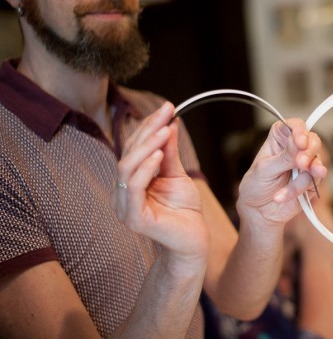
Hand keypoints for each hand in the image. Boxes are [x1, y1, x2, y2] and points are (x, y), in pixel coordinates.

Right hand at [112, 102, 207, 265]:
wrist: (193, 241)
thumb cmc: (184, 210)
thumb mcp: (176, 175)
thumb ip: (170, 152)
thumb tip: (169, 123)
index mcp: (130, 182)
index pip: (134, 148)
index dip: (148, 126)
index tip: (167, 108)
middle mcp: (122, 193)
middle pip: (128, 154)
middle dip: (148, 131)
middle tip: (166, 114)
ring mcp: (125, 207)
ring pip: (127, 169)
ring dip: (147, 147)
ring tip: (165, 132)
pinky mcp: (134, 219)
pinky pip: (133, 189)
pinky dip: (145, 170)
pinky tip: (159, 156)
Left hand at [237, 118, 326, 226]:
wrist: (259, 211)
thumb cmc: (256, 186)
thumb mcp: (264, 170)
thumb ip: (283, 158)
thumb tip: (300, 145)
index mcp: (279, 140)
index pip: (292, 126)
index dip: (299, 130)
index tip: (300, 141)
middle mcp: (295, 149)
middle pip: (311, 140)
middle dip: (309, 151)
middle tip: (301, 163)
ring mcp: (305, 165)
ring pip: (317, 161)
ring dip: (308, 172)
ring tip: (295, 183)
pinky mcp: (311, 182)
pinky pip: (313, 182)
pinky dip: (298, 189)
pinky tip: (283, 196)